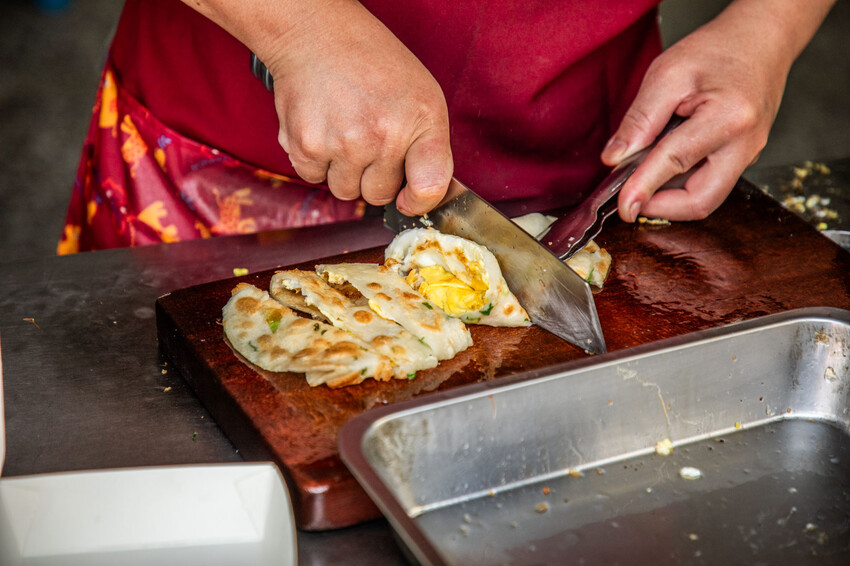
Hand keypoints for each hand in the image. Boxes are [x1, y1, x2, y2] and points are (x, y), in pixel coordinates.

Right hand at [262, 1, 452, 214]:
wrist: (317, 35)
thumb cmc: (373, 66)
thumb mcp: (423, 97)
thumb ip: (429, 150)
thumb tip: (420, 198)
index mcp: (420, 121)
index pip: (430, 188)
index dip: (419, 201)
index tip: (409, 196)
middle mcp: (382, 135)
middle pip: (379, 195)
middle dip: (374, 176)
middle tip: (367, 138)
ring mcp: (342, 143)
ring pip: (345, 191)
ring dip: (343, 170)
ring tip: (344, 132)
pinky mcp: (306, 145)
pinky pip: (313, 178)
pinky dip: (315, 161)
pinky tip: (323, 129)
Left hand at [601, 0, 835, 221]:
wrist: (761, 39)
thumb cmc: (718, 50)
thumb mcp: (667, 74)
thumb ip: (640, 119)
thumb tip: (614, 158)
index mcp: (728, 118)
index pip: (676, 163)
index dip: (643, 188)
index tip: (623, 207)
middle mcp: (745, 144)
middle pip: (701, 200)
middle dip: (662, 209)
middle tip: (630, 200)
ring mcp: (748, 155)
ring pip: (706, 197)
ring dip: (670, 198)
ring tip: (642, 179)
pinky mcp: (742, 158)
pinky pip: (710, 183)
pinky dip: (681, 184)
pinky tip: (661, 168)